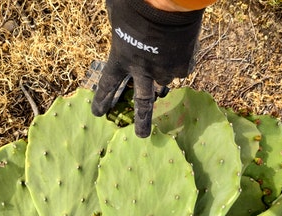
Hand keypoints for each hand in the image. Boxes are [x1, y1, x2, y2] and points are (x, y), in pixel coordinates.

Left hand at [91, 0, 203, 137]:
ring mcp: (164, 70)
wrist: (167, 0)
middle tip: (142, 136)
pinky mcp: (183, 64)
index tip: (98, 114)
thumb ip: (119, 29)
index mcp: (121, 59)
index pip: (108, 85)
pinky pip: (180, 69)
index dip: (102, 100)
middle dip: (142, 121)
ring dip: (161, 84)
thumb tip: (121, 27)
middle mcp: (142, 71)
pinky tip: (178, 56)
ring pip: (163, 84)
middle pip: (142, 104)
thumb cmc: (135, 3)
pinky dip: (177, 64)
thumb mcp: (116, 13)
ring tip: (162, 87)